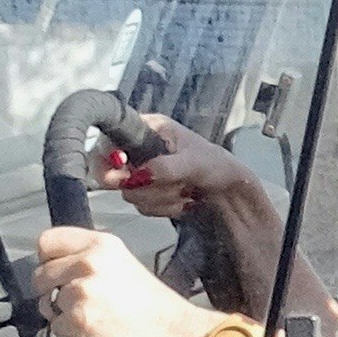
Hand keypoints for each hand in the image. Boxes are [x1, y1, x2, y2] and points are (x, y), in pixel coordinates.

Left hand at [32, 221, 228, 336]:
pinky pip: (55, 326)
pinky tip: (93, 330)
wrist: (174, 332)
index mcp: (100, 244)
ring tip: (90, 316)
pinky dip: (69, 333)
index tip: (56, 271)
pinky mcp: (81, 319)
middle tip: (73, 301)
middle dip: (49, 291)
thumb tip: (55, 264)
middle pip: (40, 274)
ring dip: (61, 314)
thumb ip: (88, 257)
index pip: (47, 241)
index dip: (47, 260)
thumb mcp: (122, 263)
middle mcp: (89, 262)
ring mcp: (83, 290)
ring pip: (46, 302)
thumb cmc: (152, 304)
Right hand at [107, 114, 272, 228]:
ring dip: (160, 197)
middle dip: (143, 184)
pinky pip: (143, 207)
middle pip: (111, 173)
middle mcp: (139, 149)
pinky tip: (183, 200)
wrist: (229, 192)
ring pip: (130, 194)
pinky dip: (165, 208)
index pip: (109, 139)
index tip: (123, 172)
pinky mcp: (147, 194)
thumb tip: (137, 176)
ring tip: (185, 189)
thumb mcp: (193, 162)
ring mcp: (141, 173)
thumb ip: (165, 168)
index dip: (108, 158)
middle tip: (163, 184)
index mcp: (148, 128)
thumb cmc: (216, 165)